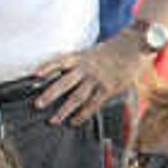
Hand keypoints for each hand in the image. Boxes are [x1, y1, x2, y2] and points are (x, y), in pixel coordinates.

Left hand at [26, 29, 149, 125]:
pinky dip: (83, 114)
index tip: (34, 75)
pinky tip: (74, 121)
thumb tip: (64, 72)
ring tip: (53, 120)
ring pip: (77, 97)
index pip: (59, 61)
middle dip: (50, 94)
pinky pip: (93, 104)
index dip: (46, 67)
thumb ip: (79, 62)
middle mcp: (86, 68)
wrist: (132, 45)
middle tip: (37, 104)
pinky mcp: (108, 88)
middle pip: (64, 83)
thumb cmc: (112, 50)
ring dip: (64, 109)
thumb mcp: (92, 52)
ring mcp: (97, 79)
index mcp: (80, 57)